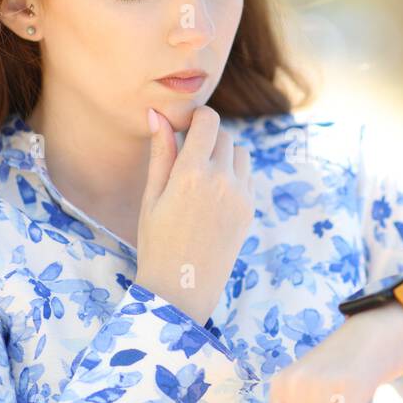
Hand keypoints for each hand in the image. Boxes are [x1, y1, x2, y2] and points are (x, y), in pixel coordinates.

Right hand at [133, 105, 253, 325]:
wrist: (182, 288)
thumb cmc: (156, 242)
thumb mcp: (152, 196)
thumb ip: (161, 152)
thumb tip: (156, 114)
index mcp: (192, 172)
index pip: (208, 121)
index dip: (198, 117)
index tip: (185, 126)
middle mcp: (222, 180)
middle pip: (224, 136)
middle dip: (208, 137)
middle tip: (188, 155)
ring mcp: (240, 195)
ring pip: (241, 154)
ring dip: (224, 154)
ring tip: (202, 174)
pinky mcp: (249, 210)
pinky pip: (246, 177)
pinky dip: (233, 175)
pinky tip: (213, 195)